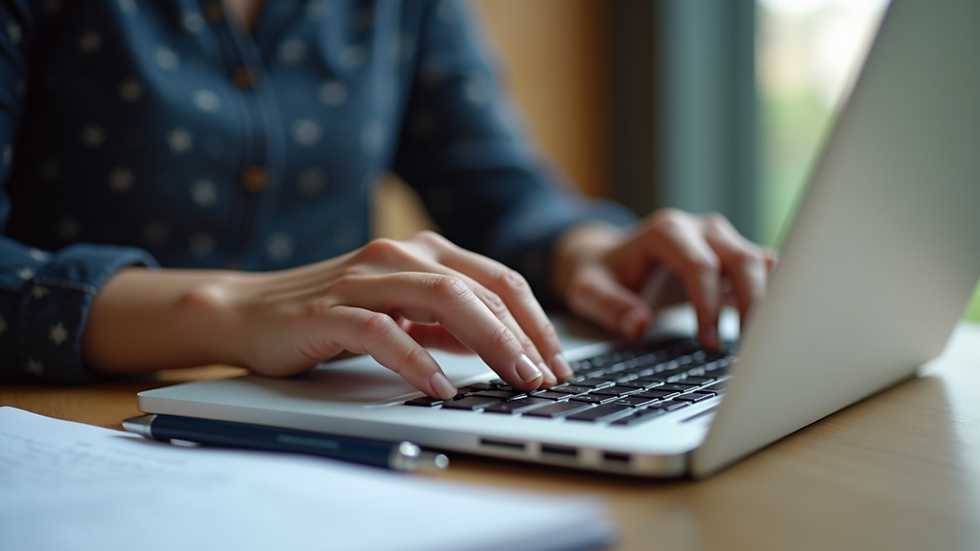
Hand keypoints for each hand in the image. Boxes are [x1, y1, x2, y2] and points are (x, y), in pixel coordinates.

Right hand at [212, 232, 570, 397]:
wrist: (248, 311)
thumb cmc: (329, 313)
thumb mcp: (401, 312)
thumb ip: (445, 321)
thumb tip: (501, 343)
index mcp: (423, 252)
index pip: (499, 281)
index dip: (536, 322)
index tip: (558, 361)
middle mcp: (399, 255)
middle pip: (481, 289)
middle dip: (524, 336)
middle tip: (546, 377)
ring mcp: (364, 279)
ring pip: (444, 300)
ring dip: (489, 343)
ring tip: (514, 380)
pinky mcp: (330, 310)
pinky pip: (385, 332)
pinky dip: (419, 360)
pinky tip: (442, 387)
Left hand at [551, 210, 775, 348]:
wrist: (605, 258)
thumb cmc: (598, 275)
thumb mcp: (586, 290)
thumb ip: (608, 305)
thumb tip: (638, 324)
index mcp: (665, 232)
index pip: (700, 265)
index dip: (708, 304)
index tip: (709, 342)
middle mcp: (699, 229)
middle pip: (741, 259)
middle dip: (751, 303)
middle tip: (747, 347)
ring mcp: (719, 240)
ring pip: (759, 263)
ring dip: (767, 302)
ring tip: (762, 343)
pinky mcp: (731, 256)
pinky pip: (762, 269)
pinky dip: (772, 295)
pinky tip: (773, 325)